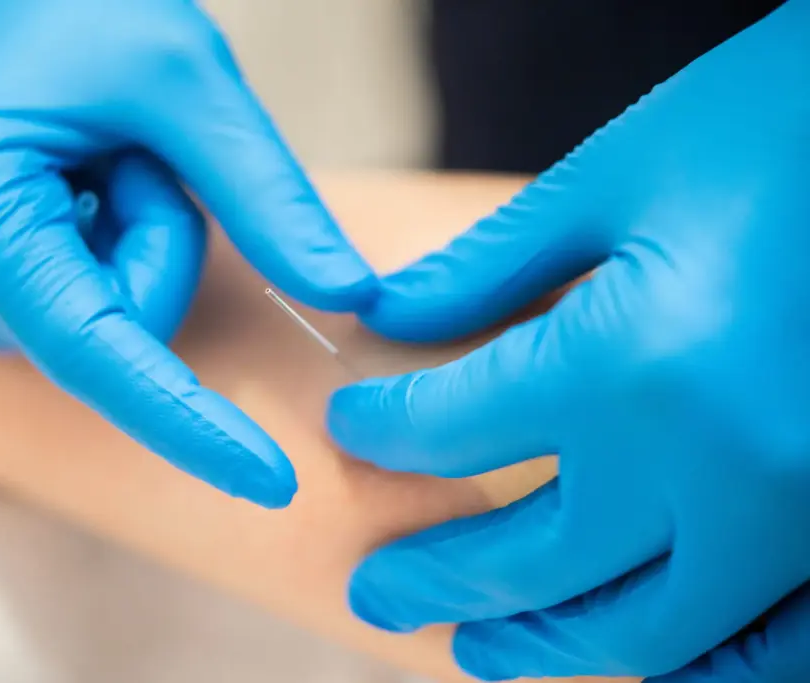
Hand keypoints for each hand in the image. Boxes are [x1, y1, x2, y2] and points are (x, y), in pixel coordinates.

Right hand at [0, 0, 377, 507]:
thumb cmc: (86, 10)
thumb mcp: (190, 83)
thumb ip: (267, 198)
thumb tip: (349, 295)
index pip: (94, 352)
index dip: (189, 424)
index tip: (273, 483)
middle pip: (115, 333)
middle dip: (163, 249)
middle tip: (134, 156)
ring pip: (109, 327)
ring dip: (140, 247)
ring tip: (102, 163)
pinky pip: (85, 315)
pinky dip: (116, 259)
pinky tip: (85, 192)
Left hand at [328, 0, 809, 678]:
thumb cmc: (774, 126)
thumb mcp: (618, 174)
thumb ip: (489, 266)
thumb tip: (387, 317)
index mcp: (634, 361)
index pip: (455, 430)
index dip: (384, 430)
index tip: (353, 425)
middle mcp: (715, 466)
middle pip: (531, 563)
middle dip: (434, 580)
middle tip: (372, 592)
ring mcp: (799, 516)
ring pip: (640, 634)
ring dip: (541, 647)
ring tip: (470, 646)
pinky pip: (766, 651)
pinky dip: (682, 665)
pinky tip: (624, 646)